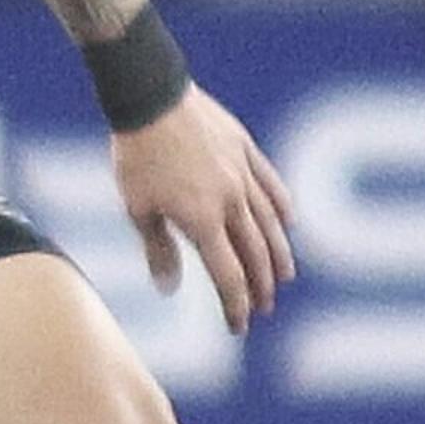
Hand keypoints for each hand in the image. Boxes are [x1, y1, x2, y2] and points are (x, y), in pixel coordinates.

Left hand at [111, 87, 294, 330]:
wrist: (151, 97)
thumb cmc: (136, 154)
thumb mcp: (138, 207)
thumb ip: (158, 249)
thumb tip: (170, 288)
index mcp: (202, 220)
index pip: (227, 274)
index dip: (236, 304)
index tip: (239, 326)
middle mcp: (230, 200)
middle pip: (254, 253)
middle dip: (261, 285)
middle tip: (265, 307)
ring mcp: (241, 173)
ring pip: (269, 221)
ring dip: (279, 253)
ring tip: (285, 276)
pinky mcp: (244, 148)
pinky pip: (270, 183)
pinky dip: (281, 205)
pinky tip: (288, 222)